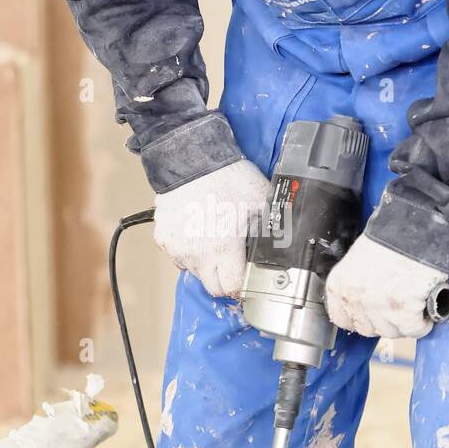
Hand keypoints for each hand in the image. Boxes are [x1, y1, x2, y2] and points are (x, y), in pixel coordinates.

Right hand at [153, 159, 270, 298]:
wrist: (193, 157)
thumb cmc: (227, 177)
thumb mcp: (262, 203)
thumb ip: (272, 229)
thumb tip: (285, 245)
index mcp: (223, 249)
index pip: (231, 289)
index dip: (242, 287)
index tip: (246, 279)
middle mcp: (197, 254)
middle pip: (212, 286)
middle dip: (225, 279)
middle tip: (232, 261)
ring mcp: (176, 247)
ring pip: (194, 271)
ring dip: (205, 264)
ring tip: (214, 238)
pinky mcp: (163, 237)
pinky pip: (177, 255)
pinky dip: (187, 250)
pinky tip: (197, 231)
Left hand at [325, 235, 448, 338]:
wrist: (417, 226)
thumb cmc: (391, 236)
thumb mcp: (359, 259)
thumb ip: (357, 283)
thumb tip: (365, 302)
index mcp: (340, 285)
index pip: (341, 318)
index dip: (360, 317)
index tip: (371, 314)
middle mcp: (355, 299)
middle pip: (367, 329)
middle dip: (383, 321)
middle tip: (396, 306)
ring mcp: (379, 307)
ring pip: (392, 332)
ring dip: (404, 323)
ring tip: (413, 304)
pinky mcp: (405, 311)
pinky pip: (414, 329)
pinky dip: (423, 323)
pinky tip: (424, 308)